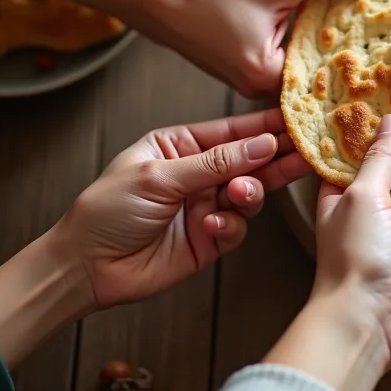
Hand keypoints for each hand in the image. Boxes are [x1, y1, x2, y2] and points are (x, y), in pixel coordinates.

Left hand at [53, 109, 311, 309]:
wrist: (87, 267)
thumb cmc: (108, 210)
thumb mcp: (159, 176)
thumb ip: (216, 162)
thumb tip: (262, 144)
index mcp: (179, 146)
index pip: (231, 132)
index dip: (264, 127)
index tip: (296, 122)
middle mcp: (197, 174)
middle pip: (249, 161)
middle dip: (274, 159)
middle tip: (304, 154)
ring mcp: (205, 206)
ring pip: (249, 194)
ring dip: (249, 193)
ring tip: (239, 194)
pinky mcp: (210, 239)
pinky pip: (238, 227)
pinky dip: (230, 224)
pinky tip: (212, 225)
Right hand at [148, 0, 385, 96]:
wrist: (166, 1)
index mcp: (267, 78)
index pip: (322, 77)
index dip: (353, 63)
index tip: (385, 56)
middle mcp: (261, 91)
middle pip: (313, 75)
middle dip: (342, 59)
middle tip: (384, 48)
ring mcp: (255, 87)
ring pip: (300, 70)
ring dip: (322, 52)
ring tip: (364, 40)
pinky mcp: (251, 75)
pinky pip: (286, 65)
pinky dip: (302, 49)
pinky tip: (325, 33)